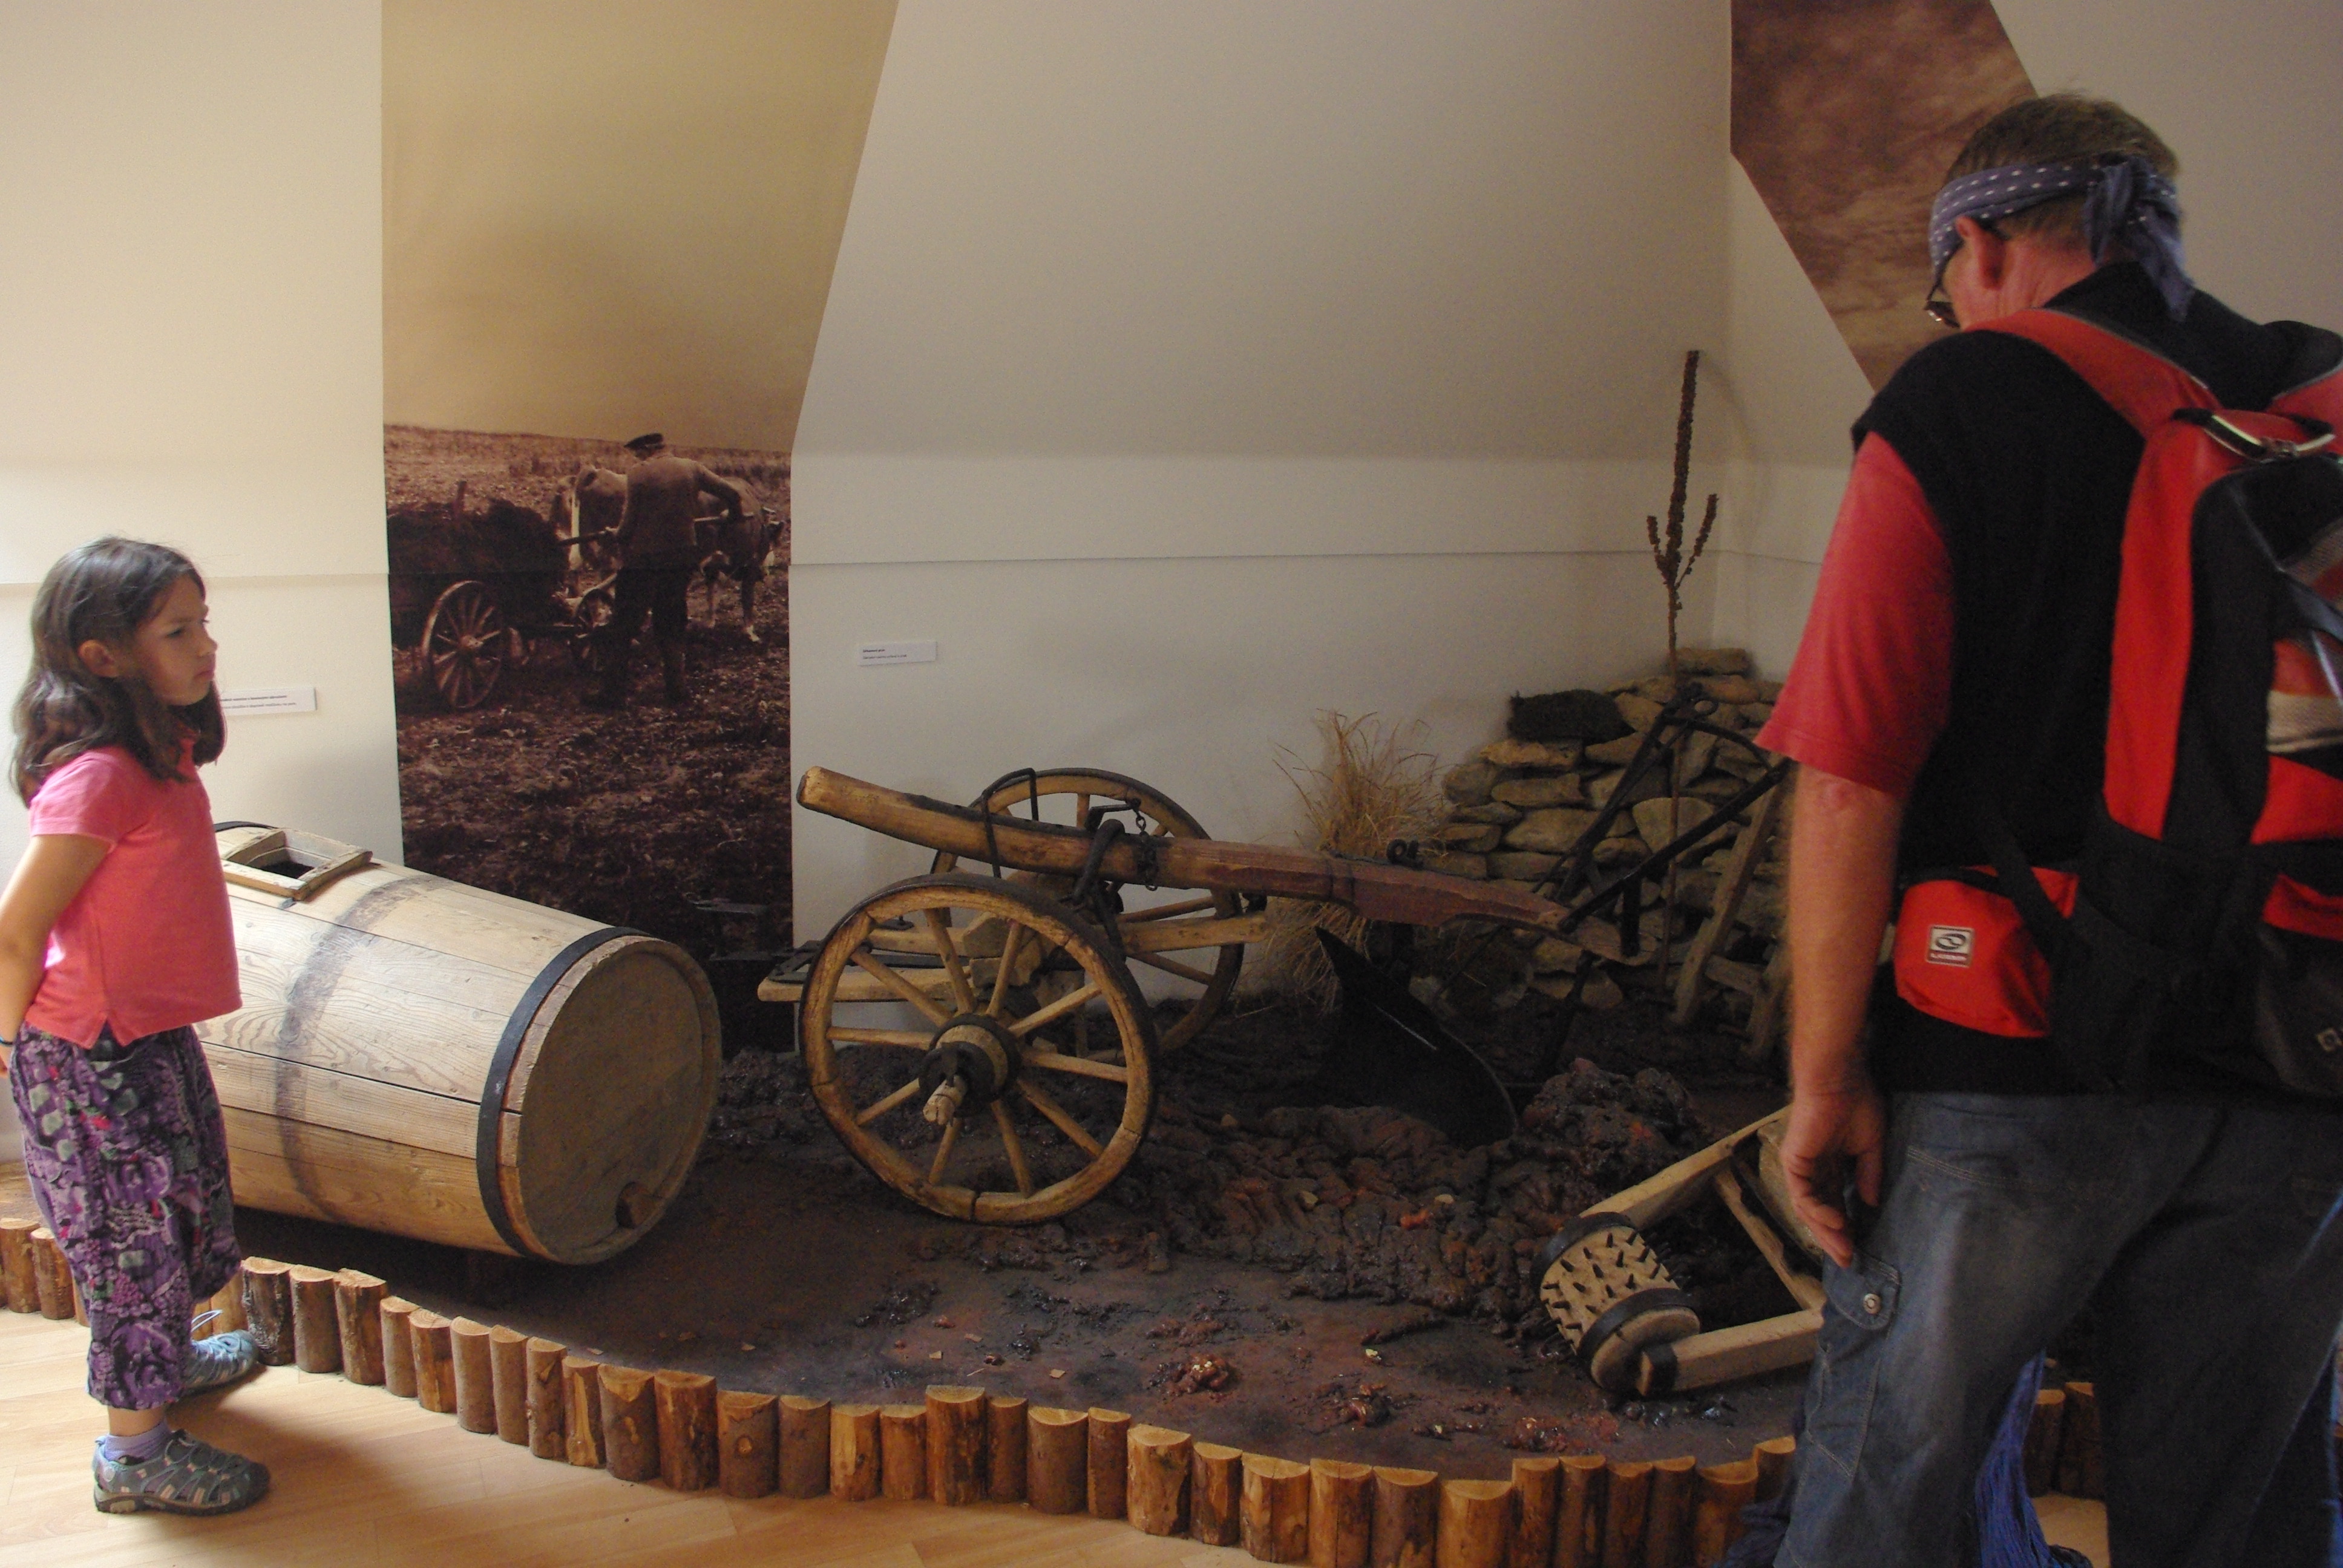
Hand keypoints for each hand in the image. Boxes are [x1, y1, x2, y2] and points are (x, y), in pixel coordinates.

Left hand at [1781, 1080, 1887, 1268]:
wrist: (1839, 1081)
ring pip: (1809, 1208)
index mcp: (1831, 1163)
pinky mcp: (1794, 1161)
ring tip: (1845, 1250)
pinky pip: (1803, 1195)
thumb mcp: (1871, 1146)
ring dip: (1827, 1231)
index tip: (1859, 1246)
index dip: (1846, 1225)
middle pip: (1820, 1211)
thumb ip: (1869, 1175)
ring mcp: (1801, 1165)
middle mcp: (1813, 1167)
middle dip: (1834, 1237)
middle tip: (1849, 1260)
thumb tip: (1870, 1203)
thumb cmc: (1856, 1104)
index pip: (1835, 1202)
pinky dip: (1819, 1212)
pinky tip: (1836, 1224)